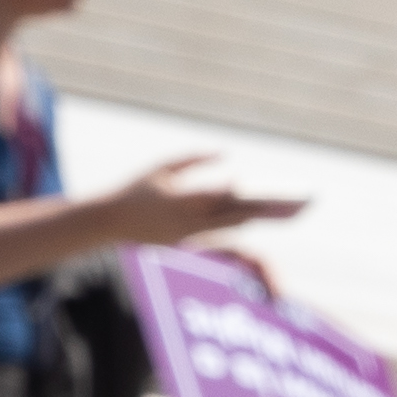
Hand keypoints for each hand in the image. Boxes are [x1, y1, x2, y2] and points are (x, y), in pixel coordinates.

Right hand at [98, 157, 307, 249]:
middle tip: (292, 207)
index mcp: (182, 201)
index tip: (273, 193)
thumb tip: (224, 153)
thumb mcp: (163, 167)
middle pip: (233, 219)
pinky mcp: (180, 244)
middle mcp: (186, 223)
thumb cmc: (135, 188)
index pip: (223, 201)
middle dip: (262, 213)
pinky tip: (253, 218)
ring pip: (227, 229)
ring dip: (253, 220)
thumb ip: (194, 159)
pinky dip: (234, 226)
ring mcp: (183, 236)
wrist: (104, 223)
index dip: (249, 198)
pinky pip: (214, 234)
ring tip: (282, 212)